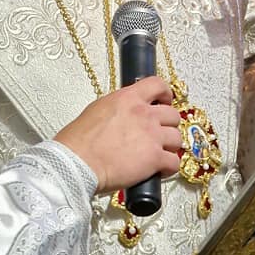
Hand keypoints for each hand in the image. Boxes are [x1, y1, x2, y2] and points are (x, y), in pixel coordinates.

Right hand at [55, 76, 182, 193]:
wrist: (77, 163)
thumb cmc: (79, 141)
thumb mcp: (98, 109)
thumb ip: (118, 107)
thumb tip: (125, 113)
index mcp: (128, 98)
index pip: (157, 85)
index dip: (165, 93)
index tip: (165, 100)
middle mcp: (144, 114)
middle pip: (172, 115)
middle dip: (168, 125)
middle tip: (160, 132)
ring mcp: (151, 136)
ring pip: (177, 138)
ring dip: (170, 146)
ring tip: (160, 153)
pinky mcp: (154, 158)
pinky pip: (173, 161)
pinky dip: (169, 167)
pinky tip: (160, 170)